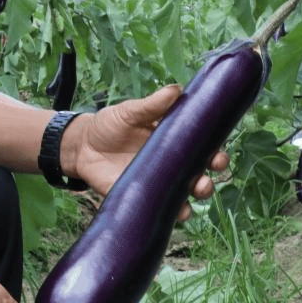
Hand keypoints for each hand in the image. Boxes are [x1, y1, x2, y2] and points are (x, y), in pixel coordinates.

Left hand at [64, 84, 227, 219]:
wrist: (82, 146)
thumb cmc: (109, 126)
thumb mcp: (129, 112)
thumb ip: (152, 105)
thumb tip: (176, 90)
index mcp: (171, 143)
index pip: (200, 150)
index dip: (214, 153)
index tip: (219, 153)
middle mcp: (169, 166)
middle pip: (198, 176)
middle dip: (209, 177)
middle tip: (211, 171)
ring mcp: (157, 183)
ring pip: (185, 196)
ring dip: (197, 195)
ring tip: (198, 189)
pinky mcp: (141, 197)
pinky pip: (161, 208)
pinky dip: (173, 212)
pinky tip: (179, 210)